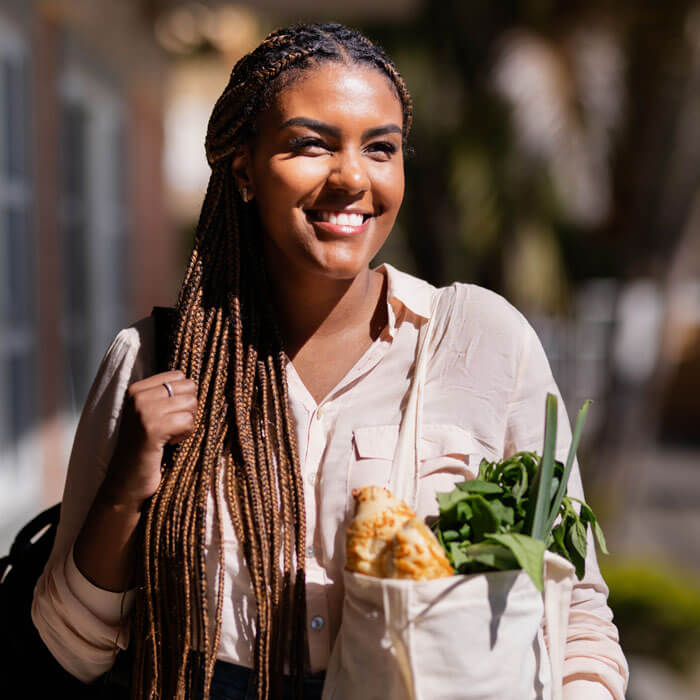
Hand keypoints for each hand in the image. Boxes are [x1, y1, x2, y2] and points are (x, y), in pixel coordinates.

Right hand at [100, 370, 197, 507]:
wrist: (126, 480)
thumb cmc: (145, 446)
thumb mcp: (150, 414)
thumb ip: (165, 395)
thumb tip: (194, 381)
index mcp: (136, 389)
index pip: (178, 375)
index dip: (182, 396)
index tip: (167, 415)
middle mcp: (138, 396)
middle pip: (188, 388)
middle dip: (187, 408)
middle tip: (171, 427)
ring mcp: (144, 412)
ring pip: (191, 403)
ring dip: (187, 422)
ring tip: (169, 435)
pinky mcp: (153, 429)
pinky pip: (188, 421)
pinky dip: (185, 434)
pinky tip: (170, 443)